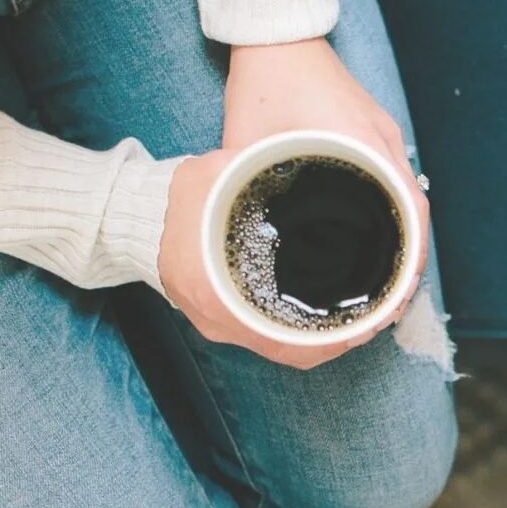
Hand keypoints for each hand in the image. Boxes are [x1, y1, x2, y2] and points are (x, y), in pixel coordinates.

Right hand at [158, 151, 415, 368]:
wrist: (131, 217)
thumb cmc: (176, 200)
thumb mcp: (222, 176)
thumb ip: (264, 172)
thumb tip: (312, 156)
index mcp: (222, 296)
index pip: (291, 344)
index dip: (335, 341)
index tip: (368, 323)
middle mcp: (222, 321)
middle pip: (294, 351)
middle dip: (338, 339)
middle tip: (375, 316)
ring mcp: (219, 324)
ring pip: (284, 347)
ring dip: (321, 336)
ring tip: (359, 313)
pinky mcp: (220, 317)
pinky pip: (268, 336)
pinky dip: (299, 330)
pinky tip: (323, 308)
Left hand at [220, 38, 429, 334]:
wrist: (276, 28)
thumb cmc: (266, 79)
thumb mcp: (250, 140)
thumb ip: (250, 184)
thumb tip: (240, 233)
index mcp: (364, 144)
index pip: (410, 208)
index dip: (412, 253)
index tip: (404, 289)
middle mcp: (383, 140)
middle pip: (415, 207)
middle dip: (410, 253)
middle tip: (392, 297)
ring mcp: (382, 132)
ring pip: (406, 192)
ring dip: (403, 231)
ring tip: (385, 274)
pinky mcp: (372, 128)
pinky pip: (392, 175)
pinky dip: (391, 206)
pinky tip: (374, 229)